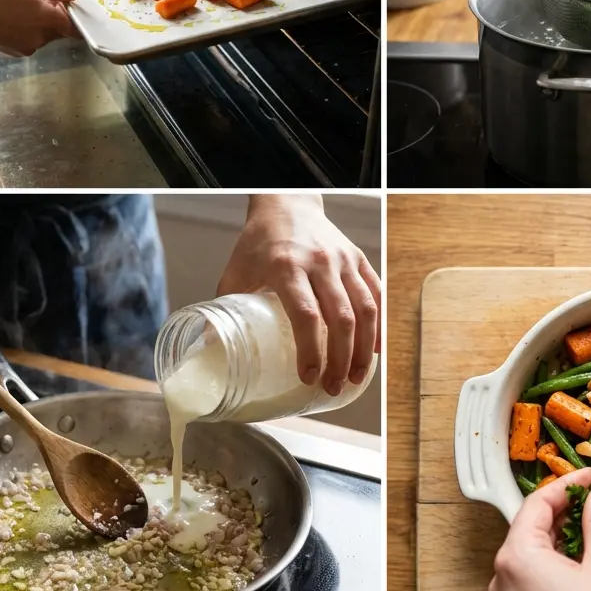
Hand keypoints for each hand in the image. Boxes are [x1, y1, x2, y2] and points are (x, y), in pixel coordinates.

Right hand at [0, 0, 83, 55]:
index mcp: (49, 21)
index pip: (74, 27)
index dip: (71, 15)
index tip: (62, 3)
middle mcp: (42, 39)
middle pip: (58, 31)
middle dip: (51, 17)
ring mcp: (28, 48)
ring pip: (42, 36)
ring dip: (36, 24)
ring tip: (15, 7)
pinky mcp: (14, 53)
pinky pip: (27, 42)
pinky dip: (23, 32)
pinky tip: (7, 19)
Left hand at [217, 195, 380, 394]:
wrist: (287, 204)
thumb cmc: (259, 242)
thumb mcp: (236, 273)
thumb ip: (227, 310)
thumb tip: (211, 351)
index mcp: (286, 267)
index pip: (306, 315)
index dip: (310, 351)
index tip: (308, 377)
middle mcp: (320, 263)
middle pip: (341, 318)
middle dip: (341, 360)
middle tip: (333, 387)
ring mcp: (343, 260)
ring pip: (366, 309)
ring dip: (363, 349)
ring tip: (355, 377)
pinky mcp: (358, 259)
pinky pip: (376, 294)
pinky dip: (379, 325)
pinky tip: (375, 350)